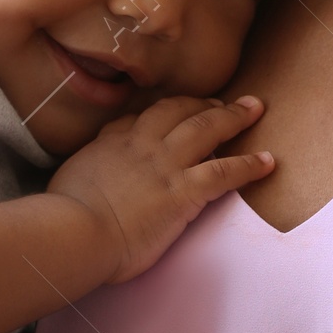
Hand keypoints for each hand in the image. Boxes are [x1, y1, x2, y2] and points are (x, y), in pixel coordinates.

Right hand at [48, 94, 271, 282]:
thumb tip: (86, 174)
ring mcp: (164, 165)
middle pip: (179, 110)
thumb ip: (85, 170)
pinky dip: (249, 165)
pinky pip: (224, 171)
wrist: (75, 232)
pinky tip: (267, 162)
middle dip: (204, 102)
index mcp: (112, 143)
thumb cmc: (64, 216)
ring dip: (233, 117)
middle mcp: (141, 145)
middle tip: (224, 100)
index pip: (141, 117)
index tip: (176, 111)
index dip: (164, 112)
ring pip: (205, 128)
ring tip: (254, 108)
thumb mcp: (69, 178)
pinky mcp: (183, 191)